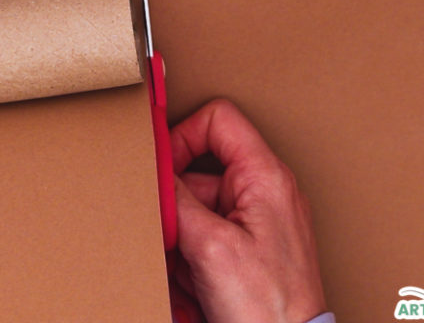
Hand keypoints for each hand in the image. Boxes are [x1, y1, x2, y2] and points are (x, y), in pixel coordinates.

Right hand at [169, 99, 326, 322]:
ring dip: (180, 240)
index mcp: (265, 177)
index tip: (158, 167)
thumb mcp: (211, 246)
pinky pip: (202, 237)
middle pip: (197, 172)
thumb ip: (178, 200)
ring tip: (188, 274)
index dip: (181, 136)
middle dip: (175, 206)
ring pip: (193, 209)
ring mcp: (254, 221)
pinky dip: (189, 260)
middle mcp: (262, 191)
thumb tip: (154, 170)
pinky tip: (195, 287)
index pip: (218, 120)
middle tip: (168, 235)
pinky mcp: (245, 248)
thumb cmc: (270, 307)